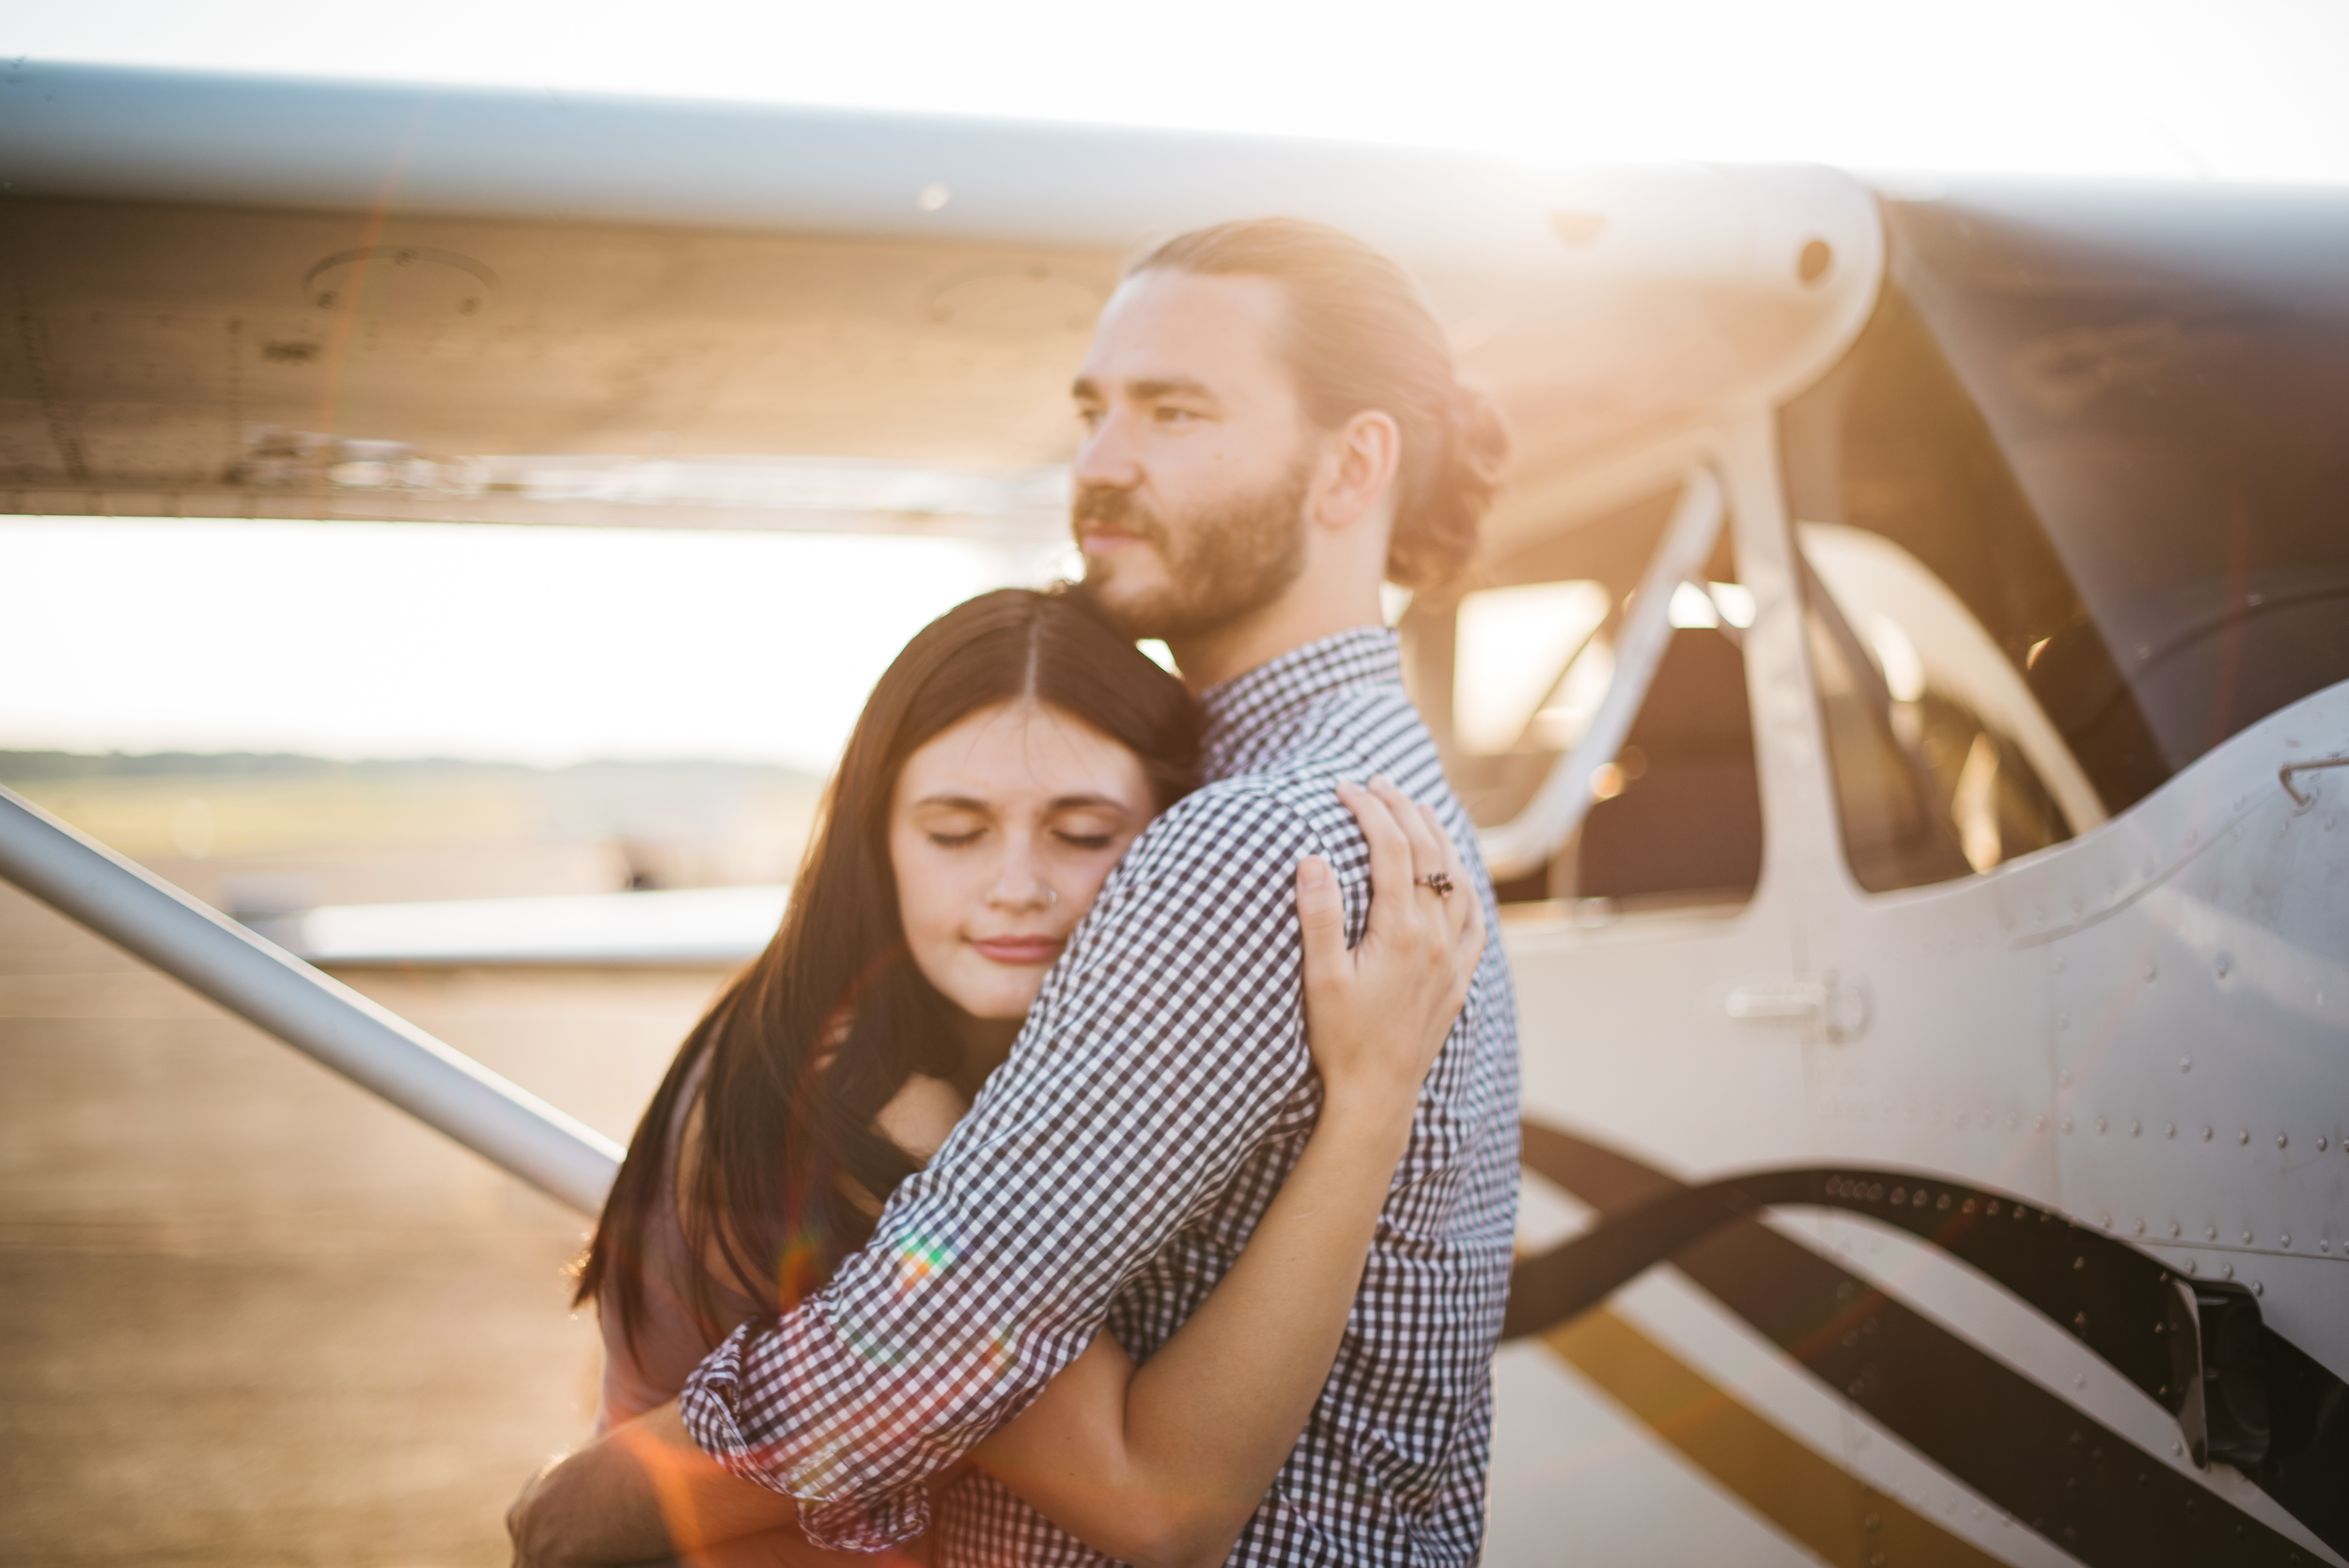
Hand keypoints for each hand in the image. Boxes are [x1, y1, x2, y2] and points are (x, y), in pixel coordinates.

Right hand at [1294, 777, 1484, 1123]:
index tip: (1345, 788)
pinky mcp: (1459, 978)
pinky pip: (1475, 919)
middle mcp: (1434, 938)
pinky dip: (1466, 885)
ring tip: (1419, 810)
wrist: (1378, 1095)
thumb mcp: (1320, 978)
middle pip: (1427, 853)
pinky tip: (1458, 875)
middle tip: (1377, 782)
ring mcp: (1452, 958)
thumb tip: (1312, 858)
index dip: (1369, 811)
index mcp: (1399, 931)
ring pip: (1457, 879)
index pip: (1391, 849)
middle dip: (1402, 809)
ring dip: (1438, 837)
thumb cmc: (1341, 1039)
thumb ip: (1319, 916)